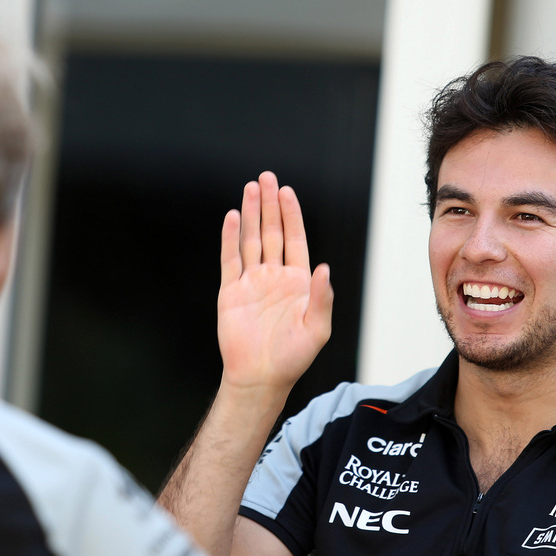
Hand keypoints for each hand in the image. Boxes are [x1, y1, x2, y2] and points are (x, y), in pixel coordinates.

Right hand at [218, 172, 333, 392]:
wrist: (259, 377)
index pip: (294, 240)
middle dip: (270, 205)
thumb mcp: (317, 329)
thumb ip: (322, 298)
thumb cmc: (292, 358)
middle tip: (267, 178)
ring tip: (250, 189)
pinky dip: (230, 237)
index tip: (287, 192)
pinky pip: (230, 259)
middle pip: (271, 232)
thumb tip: (325, 268)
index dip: (291, 216)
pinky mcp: (230, 292)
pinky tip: (233, 217)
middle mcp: (274, 277)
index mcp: (297, 283)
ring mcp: (251, 282)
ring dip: (250, 214)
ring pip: (250, 240)